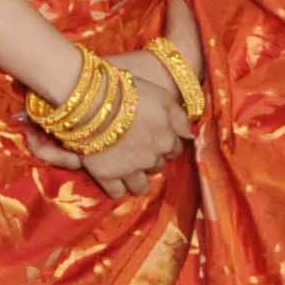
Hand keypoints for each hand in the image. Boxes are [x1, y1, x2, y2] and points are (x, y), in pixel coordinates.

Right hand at [74, 49, 195, 197]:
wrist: (94, 102)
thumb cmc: (130, 93)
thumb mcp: (163, 97)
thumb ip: (179, 118)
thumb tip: (190, 135)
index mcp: (167, 139)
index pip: (175, 149)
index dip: (166, 146)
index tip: (158, 143)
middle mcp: (152, 157)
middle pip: (158, 166)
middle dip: (152, 162)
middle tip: (140, 156)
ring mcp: (130, 169)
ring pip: (141, 186)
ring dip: (139, 183)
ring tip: (133, 180)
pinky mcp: (106, 175)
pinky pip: (116, 192)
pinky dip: (117, 191)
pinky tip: (116, 186)